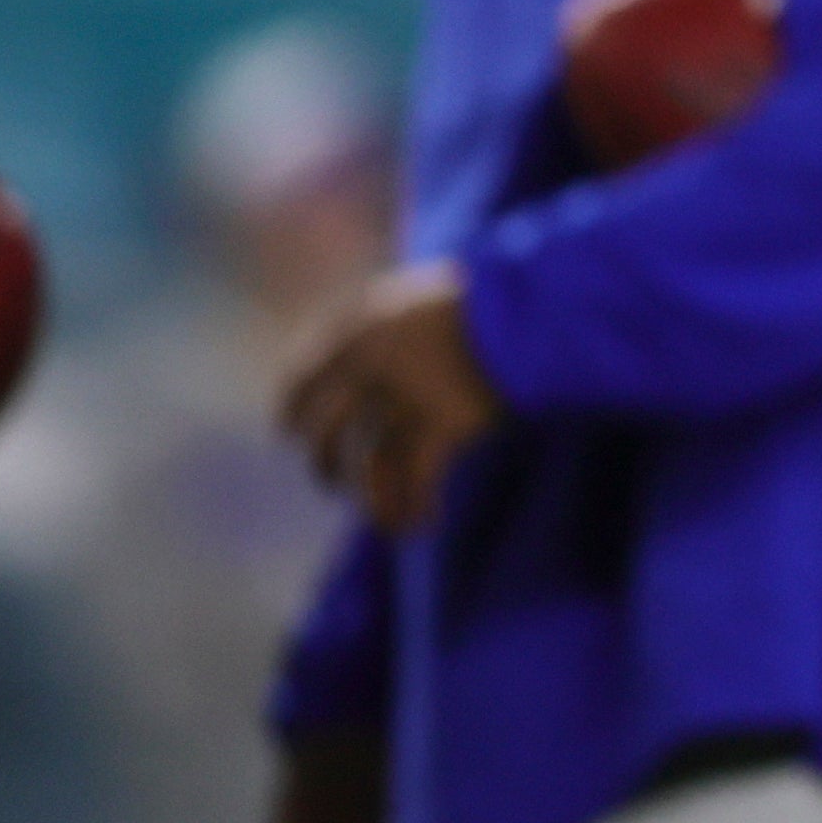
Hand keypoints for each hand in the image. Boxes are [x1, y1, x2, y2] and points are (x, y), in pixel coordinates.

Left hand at [281, 263, 500, 533]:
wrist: (531, 304)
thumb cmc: (484, 300)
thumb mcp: (417, 297)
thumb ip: (380, 326)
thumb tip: (353, 362)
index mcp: (359, 328)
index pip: (301, 379)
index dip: (291, 411)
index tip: (289, 431)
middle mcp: (371, 364)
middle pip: (326, 428)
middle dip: (324, 461)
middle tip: (329, 478)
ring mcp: (405, 398)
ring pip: (369, 464)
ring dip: (369, 497)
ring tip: (378, 514)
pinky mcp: (443, 426)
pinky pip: (416, 482)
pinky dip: (415, 509)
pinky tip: (423, 525)